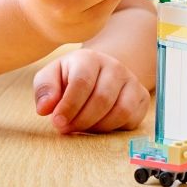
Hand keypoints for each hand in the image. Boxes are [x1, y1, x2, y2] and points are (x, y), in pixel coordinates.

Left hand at [32, 48, 150, 132]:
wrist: (98, 73)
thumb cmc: (70, 77)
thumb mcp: (52, 76)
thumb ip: (44, 89)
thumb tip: (45, 108)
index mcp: (89, 58)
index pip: (82, 82)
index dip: (69, 106)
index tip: (57, 122)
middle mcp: (114, 66)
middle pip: (102, 99)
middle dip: (81, 120)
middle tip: (67, 128)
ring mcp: (131, 81)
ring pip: (120, 111)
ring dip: (97, 126)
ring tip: (82, 127)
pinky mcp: (142, 97)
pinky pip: (131, 118)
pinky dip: (113, 128)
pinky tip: (98, 125)